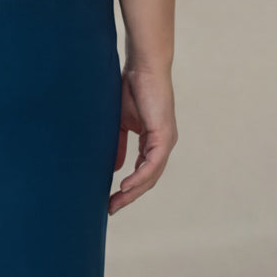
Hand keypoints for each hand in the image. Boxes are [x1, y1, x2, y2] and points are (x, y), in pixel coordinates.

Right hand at [110, 65, 176, 214]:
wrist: (143, 67)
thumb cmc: (131, 88)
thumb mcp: (121, 123)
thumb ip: (119, 145)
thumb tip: (116, 169)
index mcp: (153, 141)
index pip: (143, 172)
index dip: (128, 188)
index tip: (110, 200)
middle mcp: (163, 144)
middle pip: (148, 179)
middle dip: (129, 196)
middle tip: (110, 209)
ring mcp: (166, 140)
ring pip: (151, 175)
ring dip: (133, 192)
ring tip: (115, 203)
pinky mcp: (164, 135)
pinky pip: (152, 163)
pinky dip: (139, 176)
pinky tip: (125, 186)